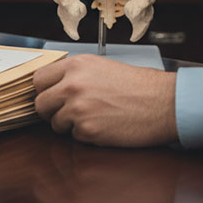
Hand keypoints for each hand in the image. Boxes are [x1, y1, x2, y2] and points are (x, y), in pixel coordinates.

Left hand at [33, 55, 177, 146]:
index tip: (50, 97)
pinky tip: (104, 126)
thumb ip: (74, 75)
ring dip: (70, 125)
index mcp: (76, 66)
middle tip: (67, 113)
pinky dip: (86, 135)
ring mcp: (78, 108)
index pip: (38, 79)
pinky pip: (74, 137)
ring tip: (94, 118)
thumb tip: (53, 86)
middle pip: (40, 104)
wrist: (164, 103)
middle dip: (51, 111)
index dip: (44, 91)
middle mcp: (72, 85)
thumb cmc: (138, 86)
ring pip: (55, 123)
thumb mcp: (101, 67)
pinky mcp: (88, 130)